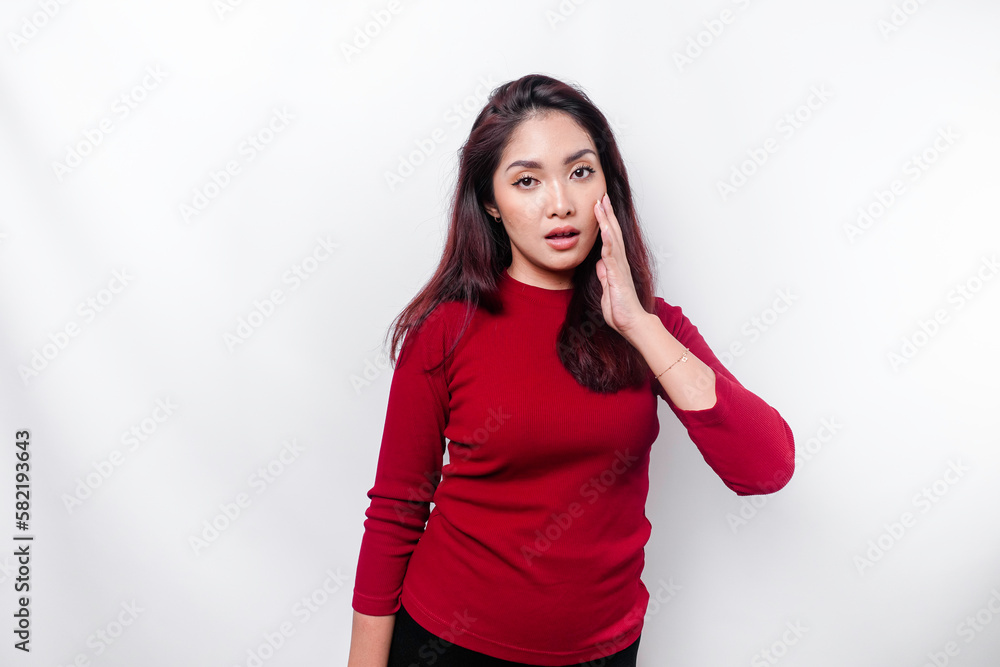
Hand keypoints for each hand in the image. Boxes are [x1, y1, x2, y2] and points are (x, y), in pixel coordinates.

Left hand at [594, 192, 645, 340]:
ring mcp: (619, 268)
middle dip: (606, 214)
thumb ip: (604, 276)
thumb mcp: (607, 289)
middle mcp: (619, 263)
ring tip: (601, 205)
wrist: (631, 324)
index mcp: (615, 265)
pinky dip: (608, 242)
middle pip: (613, 233)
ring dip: (606, 221)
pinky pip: (612, 256)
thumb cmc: (621, 310)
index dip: (605, 222)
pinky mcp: (618, 276)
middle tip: (602, 196)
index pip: (609, 239)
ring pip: (613, 239)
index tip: (600, 207)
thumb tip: (601, 264)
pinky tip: (604, 230)